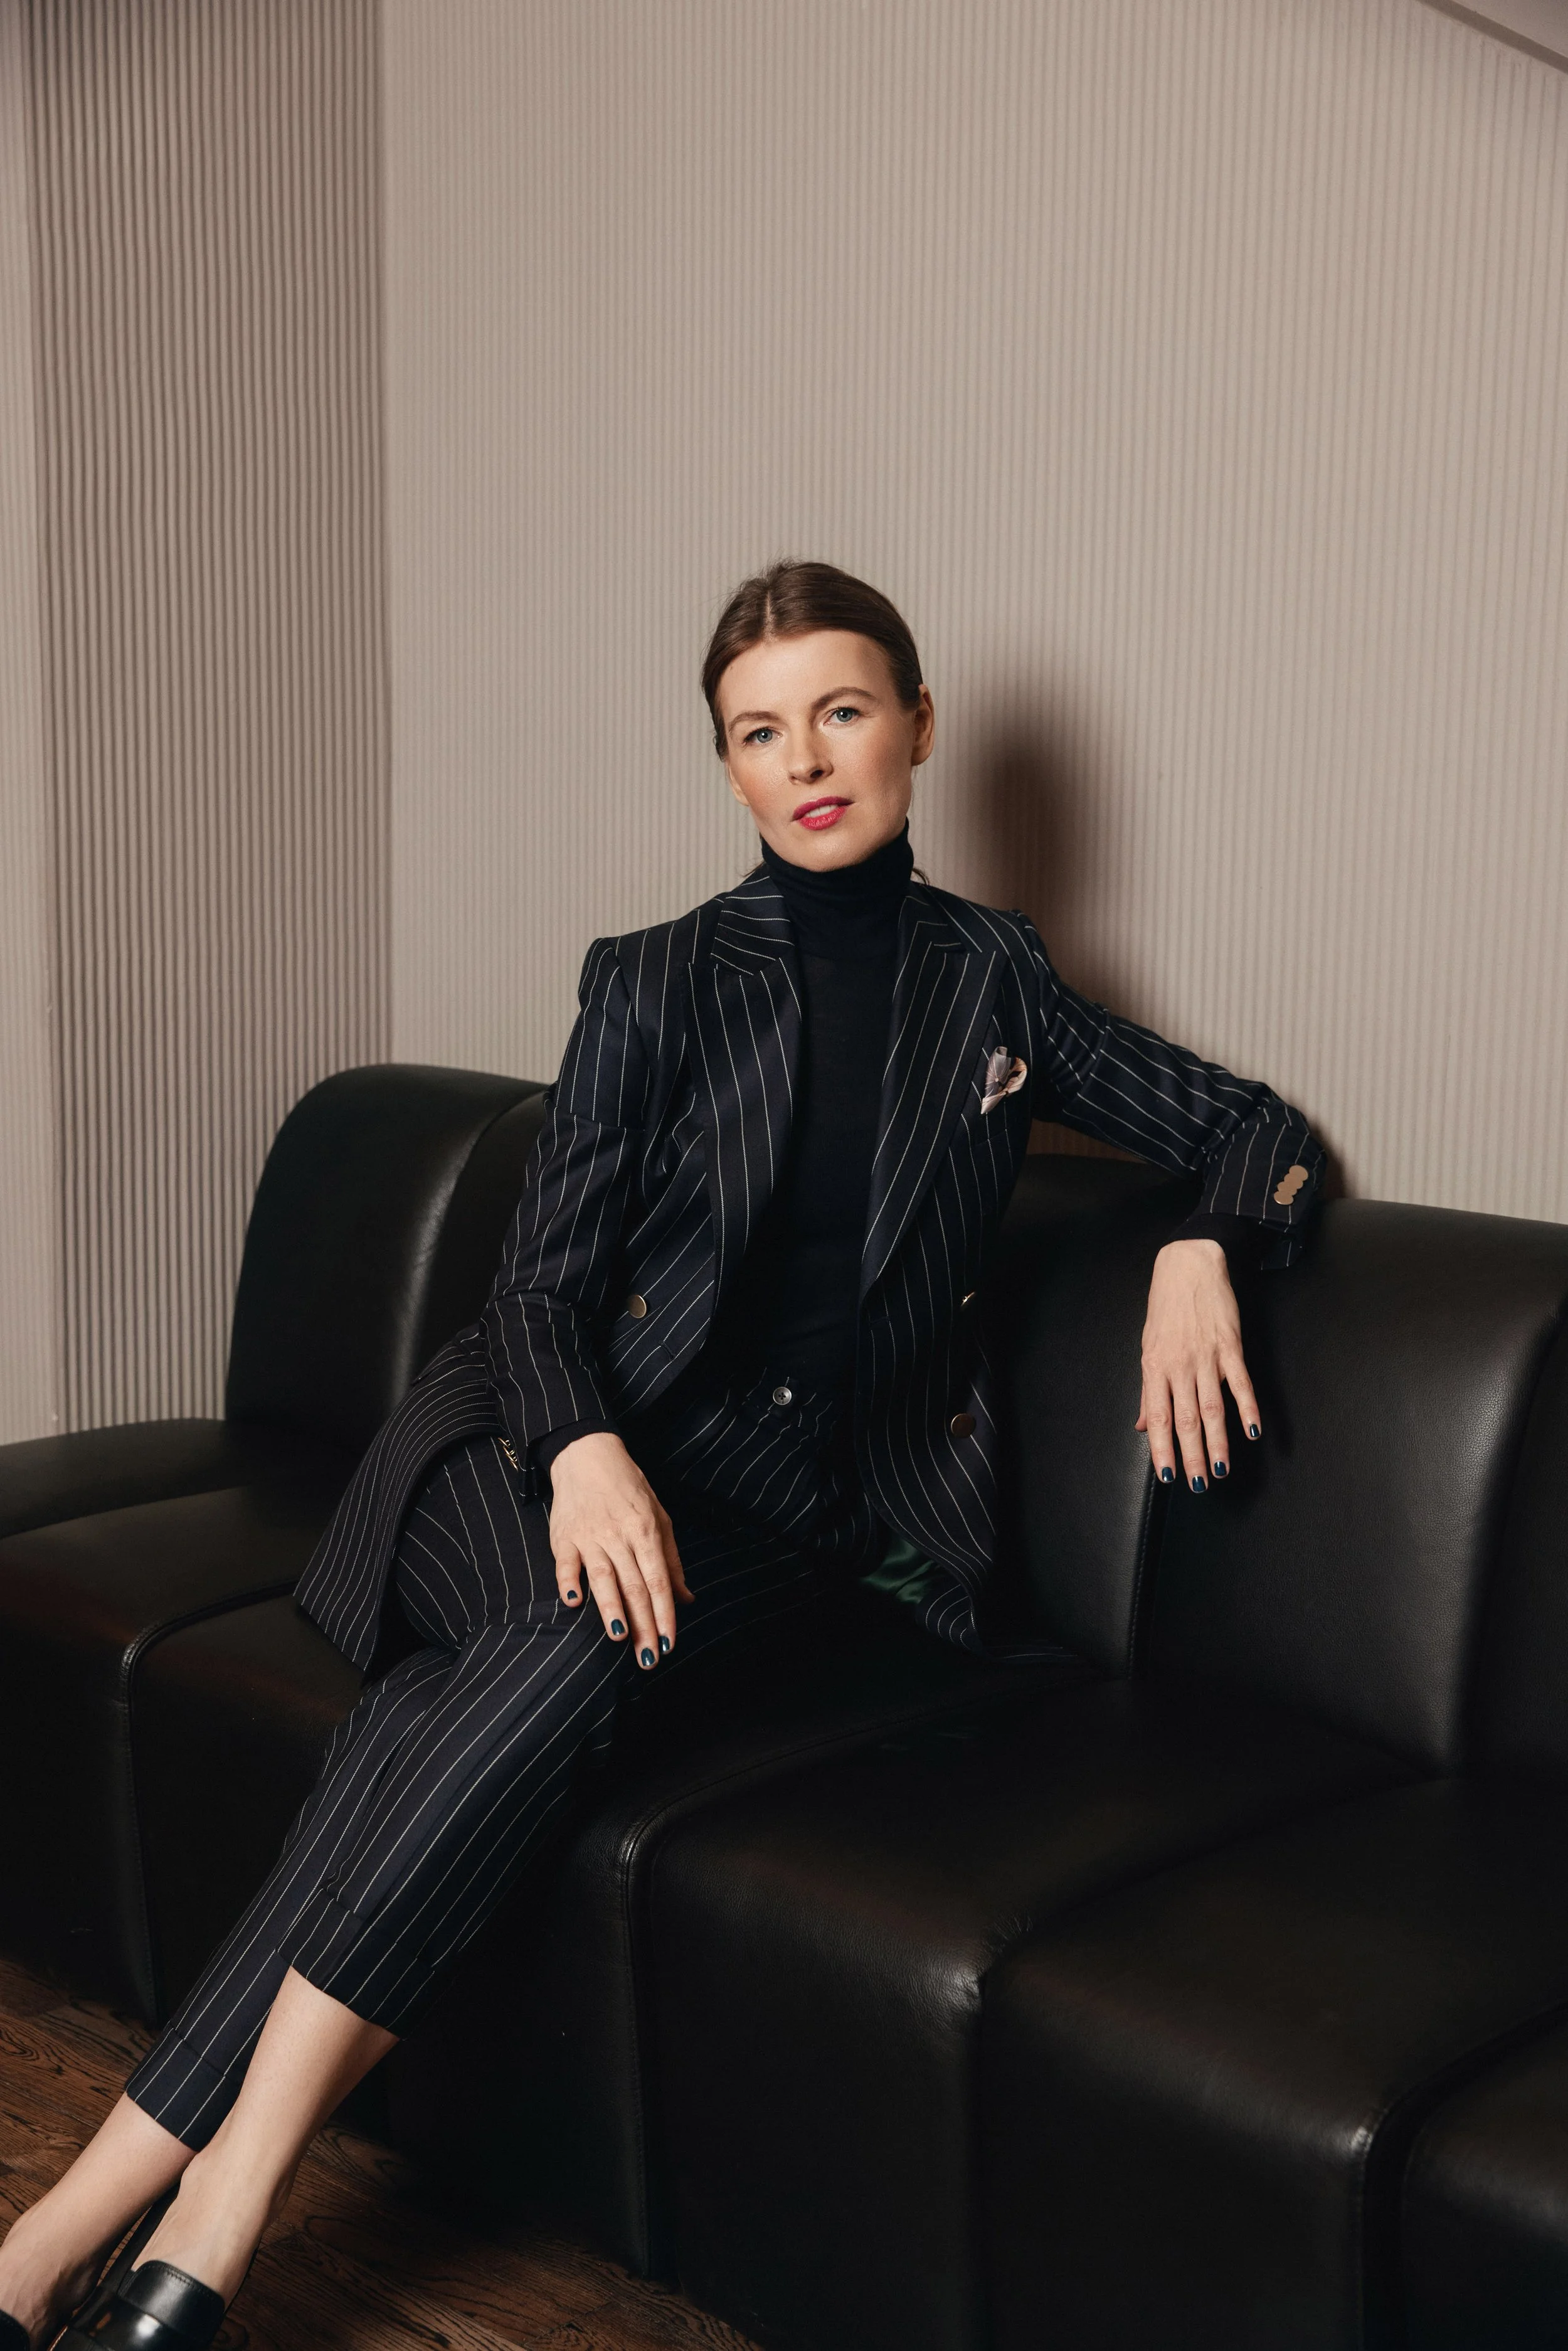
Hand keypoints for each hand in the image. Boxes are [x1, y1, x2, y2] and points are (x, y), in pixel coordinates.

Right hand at [546, 1431, 692, 1663]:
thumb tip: (686, 1598)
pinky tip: (574, 1603)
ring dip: (612, 1608)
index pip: (659, 1581)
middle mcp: (619, 1536)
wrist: (587, 1455)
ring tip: (619, 1637)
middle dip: (643, 1625)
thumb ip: (671, 1560)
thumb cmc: (629, 1489)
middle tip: (648, 1658)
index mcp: (646, 1532)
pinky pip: (565, 1563)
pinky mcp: (563, 1537)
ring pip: (603, 1577)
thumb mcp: (659, 1517)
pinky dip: (569, 1582)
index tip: (669, 1643)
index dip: (665, 1614)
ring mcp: (590, 1536)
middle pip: (634, 1586)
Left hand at [1135, 1238, 1261, 1491]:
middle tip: (1200, 1484)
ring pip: (1212, 1408)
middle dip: (1192, 1456)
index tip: (1167, 1476)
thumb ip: (1149, 1391)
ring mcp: (1206, 1356)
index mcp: (1155, 1368)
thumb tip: (1143, 1425)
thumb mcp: (1149, 1348)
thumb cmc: (1166, 1308)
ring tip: (1222, 1469)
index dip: (1162, 1449)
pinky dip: (1247, 1408)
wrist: (1189, 1266)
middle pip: (1186, 1420)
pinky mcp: (1230, 1346)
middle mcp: (1179, 1366)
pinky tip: (1252, 1431)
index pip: (1158, 1418)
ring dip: (1218, 1442)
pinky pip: (1240, 1382)